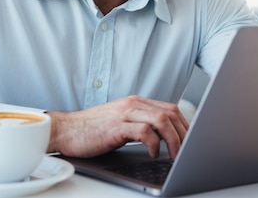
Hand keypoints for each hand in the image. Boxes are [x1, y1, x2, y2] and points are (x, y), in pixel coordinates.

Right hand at [46, 96, 188, 158]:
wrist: (66, 130)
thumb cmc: (92, 130)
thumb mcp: (121, 123)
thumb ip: (140, 124)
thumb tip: (163, 139)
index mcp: (136, 102)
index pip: (170, 109)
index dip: (185, 126)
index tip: (191, 141)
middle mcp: (133, 104)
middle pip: (170, 114)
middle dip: (184, 134)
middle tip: (187, 152)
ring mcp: (124, 114)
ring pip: (161, 121)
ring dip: (173, 140)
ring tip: (174, 155)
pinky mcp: (116, 127)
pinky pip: (144, 131)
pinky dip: (153, 144)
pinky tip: (152, 154)